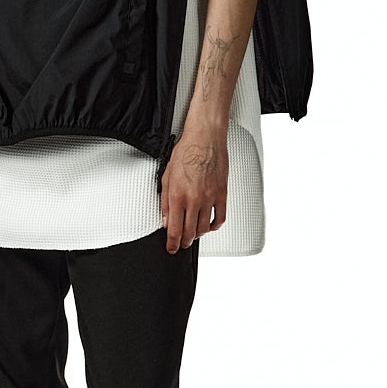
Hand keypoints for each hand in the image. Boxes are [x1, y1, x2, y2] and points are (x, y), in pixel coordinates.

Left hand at [159, 123, 228, 253]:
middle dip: (183, 242)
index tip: (171, 248)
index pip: (174, 229)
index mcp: (178, 196)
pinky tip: (209, 225)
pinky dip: (213, 226)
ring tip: (192, 234)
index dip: (172, 243)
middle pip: (189, 233)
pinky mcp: (221, 195)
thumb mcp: (166, 176)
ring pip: (203, 228)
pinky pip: (220, 218)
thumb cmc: (186, 152)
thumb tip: (165, 219)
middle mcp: (195, 200)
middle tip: (181, 244)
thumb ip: (165, 201)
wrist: (205, 139)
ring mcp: (210, 199)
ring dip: (197, 235)